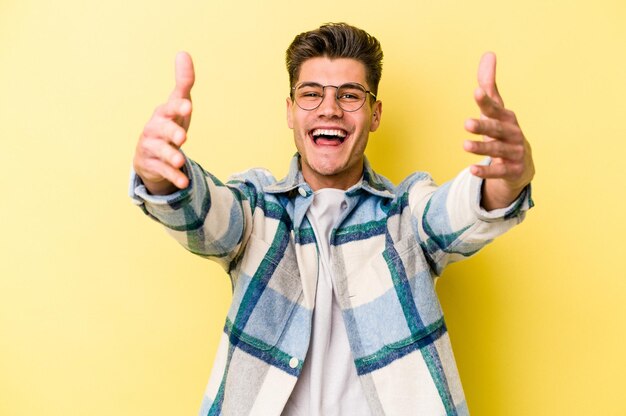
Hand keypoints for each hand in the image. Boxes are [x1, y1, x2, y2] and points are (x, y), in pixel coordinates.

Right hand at [133, 51, 194, 194]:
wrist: (150, 155)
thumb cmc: (168, 125)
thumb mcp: (178, 105)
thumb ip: (183, 82)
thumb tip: (183, 53)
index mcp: (163, 114)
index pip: (170, 108)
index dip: (177, 108)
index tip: (187, 106)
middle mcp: (155, 131)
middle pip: (162, 131)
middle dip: (171, 133)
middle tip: (183, 137)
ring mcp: (152, 149)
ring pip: (161, 152)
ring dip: (171, 156)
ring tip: (181, 162)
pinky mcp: (153, 166)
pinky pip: (163, 172)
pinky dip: (174, 177)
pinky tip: (184, 183)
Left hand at [463, 52, 534, 209]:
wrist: (521, 165)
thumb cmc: (503, 132)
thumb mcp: (495, 110)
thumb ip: (488, 85)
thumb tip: (489, 53)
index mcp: (507, 118)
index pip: (495, 108)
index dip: (486, 101)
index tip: (476, 92)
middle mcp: (512, 134)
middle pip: (497, 130)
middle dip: (483, 126)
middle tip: (466, 123)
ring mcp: (514, 153)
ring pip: (497, 150)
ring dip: (481, 148)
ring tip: (464, 145)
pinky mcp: (512, 171)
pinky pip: (498, 172)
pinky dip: (485, 171)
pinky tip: (471, 170)